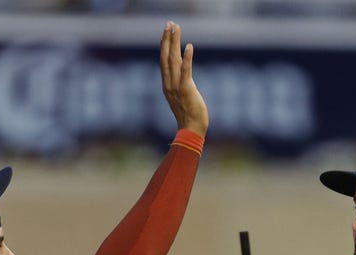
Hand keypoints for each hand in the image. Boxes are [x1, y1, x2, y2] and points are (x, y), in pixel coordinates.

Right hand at [160, 21, 208, 135]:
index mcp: (167, 85)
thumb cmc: (189, 116)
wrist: (191, 131)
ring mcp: (176, 87)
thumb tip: (185, 77)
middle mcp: (169, 84)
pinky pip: (186, 71)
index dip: (164, 45)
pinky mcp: (187, 90)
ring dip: (174, 43)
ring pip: (173, 60)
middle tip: (169, 24)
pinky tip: (189, 46)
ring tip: (176, 28)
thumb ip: (181, 85)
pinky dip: (187, 58)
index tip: (166, 32)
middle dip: (167, 39)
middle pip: (166, 57)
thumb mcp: (182, 97)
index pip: (164, 61)